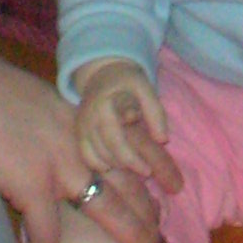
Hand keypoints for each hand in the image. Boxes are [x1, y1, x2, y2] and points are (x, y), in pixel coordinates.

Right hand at [0, 42, 160, 242]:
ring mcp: (59, 162)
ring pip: (109, 209)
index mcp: (79, 120)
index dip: (147, 180)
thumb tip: (50, 150)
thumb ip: (53, 126)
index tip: (163, 199)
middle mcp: (79, 140)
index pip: (128, 152)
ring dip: (130, 239)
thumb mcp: (34, 101)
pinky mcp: (32, 182)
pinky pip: (47, 233)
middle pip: (128, 184)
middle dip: (148, 219)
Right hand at [74, 59, 182, 193]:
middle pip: (105, 154)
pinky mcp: (79, 134)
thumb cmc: (126, 82)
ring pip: (95, 160)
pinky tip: (117, 165)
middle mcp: (87, 119)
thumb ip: (155, 112)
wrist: (103, 73)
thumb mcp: (145, 88)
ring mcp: (80, 128)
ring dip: (115, 168)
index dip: (131, 160)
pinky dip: (101, 166)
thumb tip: (162, 140)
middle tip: (145, 169)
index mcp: (103, 107)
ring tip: (133, 165)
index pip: (115, 142)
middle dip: (126, 166)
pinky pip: (87, 159)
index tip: (148, 170)